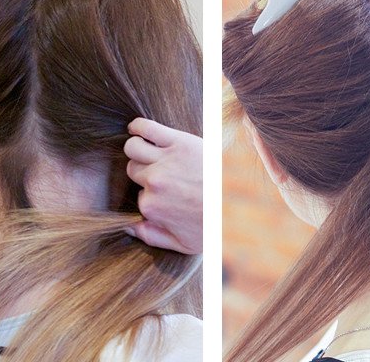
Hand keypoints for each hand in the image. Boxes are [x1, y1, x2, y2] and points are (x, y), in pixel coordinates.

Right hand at [124, 118, 201, 254]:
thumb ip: (150, 237)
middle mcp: (154, 182)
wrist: (241, 201)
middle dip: (142, 172)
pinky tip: (135, 128)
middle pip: (133, 170)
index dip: (150, 195)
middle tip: (159, 173)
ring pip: (132, 148)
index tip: (164, 194)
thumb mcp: (183, 243)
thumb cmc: (213, 223)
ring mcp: (165, 160)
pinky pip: (146, 127)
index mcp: (152, 206)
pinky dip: (137, 126)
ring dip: (136, 149)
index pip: (138, 195)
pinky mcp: (178, 141)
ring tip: (145, 150)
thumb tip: (127, 228)